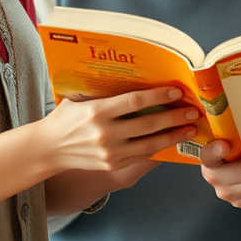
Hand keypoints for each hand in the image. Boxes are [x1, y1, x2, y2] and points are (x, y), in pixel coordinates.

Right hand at [43, 86, 198, 171]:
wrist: (48, 149)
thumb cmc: (66, 117)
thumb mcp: (79, 98)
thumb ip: (103, 92)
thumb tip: (132, 76)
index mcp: (97, 111)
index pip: (134, 102)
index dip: (158, 97)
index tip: (176, 92)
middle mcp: (105, 133)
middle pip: (148, 124)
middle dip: (174, 117)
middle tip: (193, 111)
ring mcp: (110, 152)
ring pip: (150, 144)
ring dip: (173, 136)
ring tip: (190, 129)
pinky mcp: (113, 165)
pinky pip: (142, 156)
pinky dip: (159, 149)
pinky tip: (172, 142)